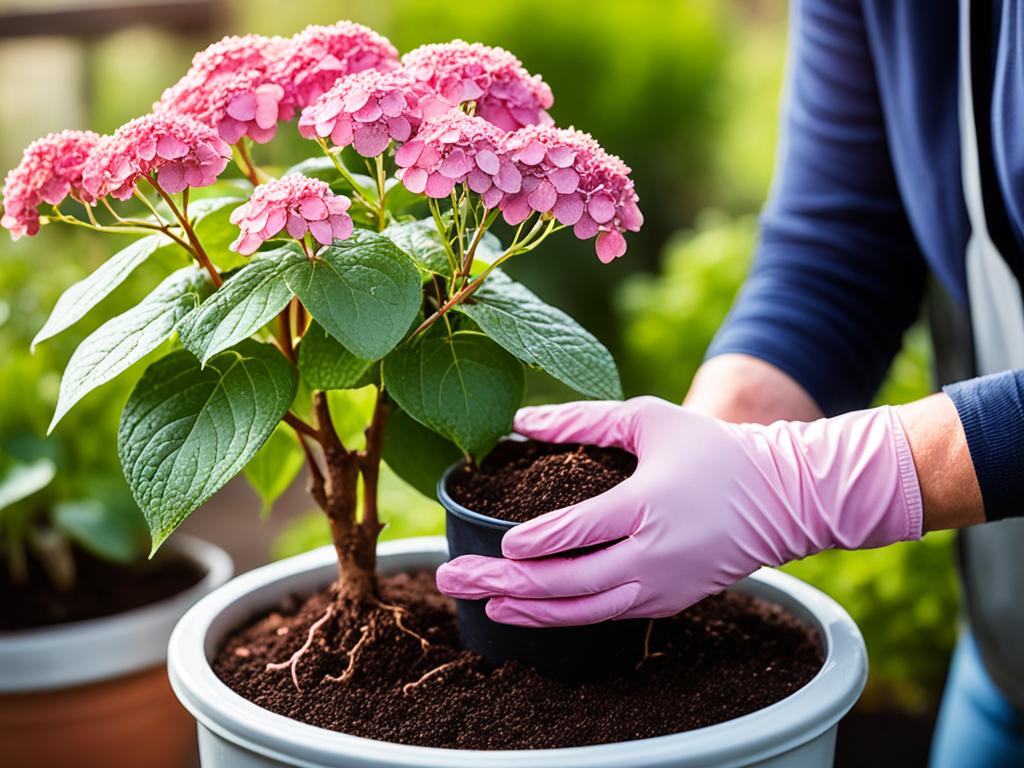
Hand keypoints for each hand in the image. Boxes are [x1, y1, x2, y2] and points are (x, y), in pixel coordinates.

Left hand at [436, 396, 922, 626]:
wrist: (779, 499)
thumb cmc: (711, 451)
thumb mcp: (649, 419)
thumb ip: (583, 419)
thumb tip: (521, 420)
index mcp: (648, 504)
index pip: (579, 532)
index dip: (535, 542)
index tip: (498, 544)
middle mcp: (652, 555)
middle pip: (568, 581)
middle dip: (505, 583)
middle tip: (453, 579)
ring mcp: (660, 586)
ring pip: (583, 611)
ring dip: (527, 610)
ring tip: (481, 604)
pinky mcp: (665, 603)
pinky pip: (604, 616)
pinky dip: (562, 617)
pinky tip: (526, 610)